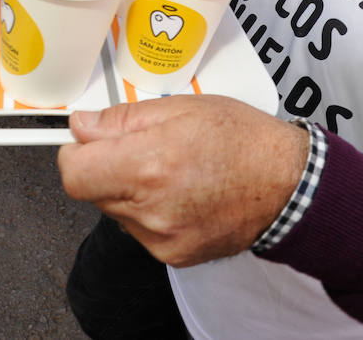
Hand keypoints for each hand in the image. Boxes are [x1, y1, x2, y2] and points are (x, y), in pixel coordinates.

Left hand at [58, 95, 307, 267]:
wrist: (288, 185)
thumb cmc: (244, 140)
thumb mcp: (182, 107)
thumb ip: (123, 119)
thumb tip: (83, 125)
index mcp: (148, 166)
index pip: (74, 173)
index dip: (75, 153)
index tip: (86, 141)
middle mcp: (150, 209)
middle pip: (93, 191)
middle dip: (107, 166)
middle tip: (143, 147)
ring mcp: (162, 239)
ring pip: (116, 211)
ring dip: (129, 190)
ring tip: (171, 170)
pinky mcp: (174, 255)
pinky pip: (140, 230)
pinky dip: (150, 212)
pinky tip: (181, 193)